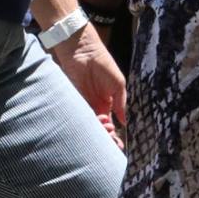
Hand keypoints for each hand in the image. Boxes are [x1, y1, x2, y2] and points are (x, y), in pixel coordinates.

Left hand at [51, 20, 126, 142]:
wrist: (83, 52)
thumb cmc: (104, 64)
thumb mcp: (118, 84)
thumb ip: (121, 103)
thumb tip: (124, 122)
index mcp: (108, 102)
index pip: (111, 123)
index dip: (114, 134)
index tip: (118, 145)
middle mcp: (95, 106)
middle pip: (100, 127)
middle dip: (106, 137)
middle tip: (111, 145)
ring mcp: (84, 105)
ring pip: (90, 124)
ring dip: (98, 131)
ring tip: (106, 132)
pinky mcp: (74, 102)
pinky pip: (80, 117)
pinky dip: (87, 124)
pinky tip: (94, 128)